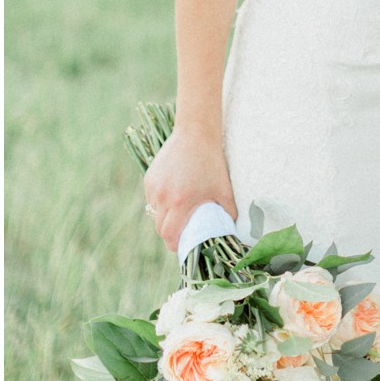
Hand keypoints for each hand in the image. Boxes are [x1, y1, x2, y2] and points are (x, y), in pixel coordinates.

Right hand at [141, 124, 236, 250]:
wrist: (195, 134)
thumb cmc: (212, 163)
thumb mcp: (224, 191)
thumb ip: (227, 214)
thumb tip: (230, 232)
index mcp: (180, 202)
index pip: (169, 235)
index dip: (175, 245)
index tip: (183, 246)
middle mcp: (162, 196)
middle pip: (159, 227)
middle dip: (169, 234)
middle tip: (182, 232)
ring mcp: (153, 186)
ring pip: (154, 213)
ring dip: (164, 218)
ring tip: (178, 213)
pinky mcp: (149, 178)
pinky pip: (152, 199)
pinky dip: (160, 203)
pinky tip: (173, 196)